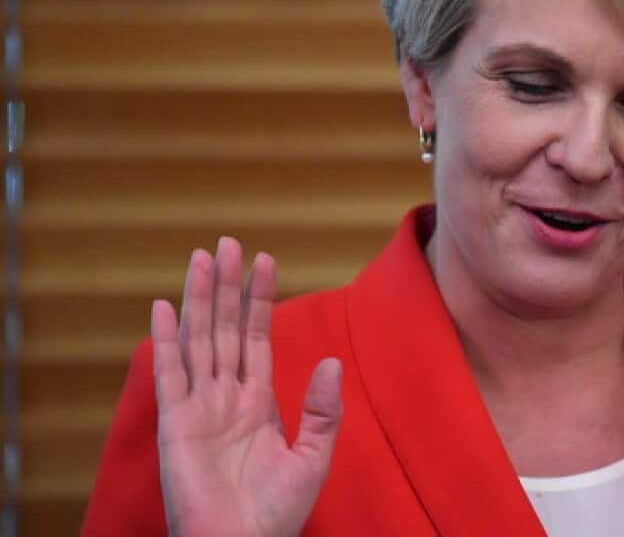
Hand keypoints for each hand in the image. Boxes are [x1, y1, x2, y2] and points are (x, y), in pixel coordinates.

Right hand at [150, 237, 342, 536]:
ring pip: (198, 341)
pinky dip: (166, 341)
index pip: (256, 338)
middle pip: (224, 329)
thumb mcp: (312, 458)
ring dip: (199, 299)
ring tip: (201, 258)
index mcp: (257, 403)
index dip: (259, 300)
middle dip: (226, 287)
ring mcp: (198, 408)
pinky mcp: (176, 425)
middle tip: (227, 242)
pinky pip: (170, 375)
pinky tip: (165, 307)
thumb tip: (330, 361)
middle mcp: (225, 398)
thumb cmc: (276, 515)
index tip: (265, 261)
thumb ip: (322, 411)